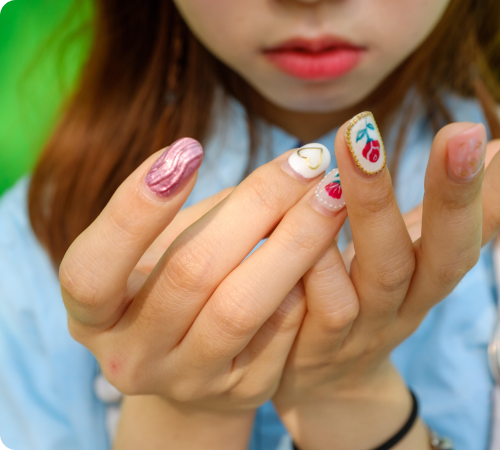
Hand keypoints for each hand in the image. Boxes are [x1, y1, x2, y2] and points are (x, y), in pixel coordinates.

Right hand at [58, 139, 346, 446]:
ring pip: (242, 306)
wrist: (194, 361)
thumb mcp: (166, 248)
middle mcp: (133, 357)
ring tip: (331, 195)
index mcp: (92, 315)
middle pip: (190, 273)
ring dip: (295, 241)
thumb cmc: (175, 282)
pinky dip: (305, 282)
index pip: (93, 270)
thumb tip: (279, 170)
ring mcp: (188, 381)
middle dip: (256, 205)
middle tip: (305, 160)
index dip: (134, 210)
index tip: (190, 148)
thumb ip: (207, 214)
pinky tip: (328, 247)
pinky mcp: (241, 391)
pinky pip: (279, 331)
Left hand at [273, 92, 499, 449]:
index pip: (493, 215)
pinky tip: (306, 204)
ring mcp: (372, 322)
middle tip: (460, 129)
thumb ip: (440, 204)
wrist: (324, 382)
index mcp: (438, 265)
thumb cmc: (364, 295)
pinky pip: (326, 300)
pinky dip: (319, 255)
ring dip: (375, 203)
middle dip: (459, 189)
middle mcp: (416, 296)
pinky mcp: (324, 342)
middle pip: (453, 250)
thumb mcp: (407, 250)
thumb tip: (491, 140)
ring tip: (359, 138)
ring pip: (385, 270)